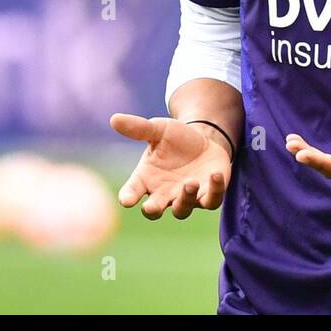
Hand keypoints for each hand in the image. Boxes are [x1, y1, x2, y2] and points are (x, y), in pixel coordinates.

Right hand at [109, 113, 231, 219]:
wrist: (203, 140)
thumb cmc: (175, 138)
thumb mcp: (157, 129)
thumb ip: (138, 128)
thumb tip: (114, 119)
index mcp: (145, 180)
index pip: (131, 193)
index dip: (128, 197)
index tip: (126, 200)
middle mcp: (163, 193)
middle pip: (154, 211)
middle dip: (153, 210)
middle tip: (152, 207)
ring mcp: (186, 197)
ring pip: (183, 209)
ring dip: (185, 199)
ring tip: (190, 183)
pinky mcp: (208, 195)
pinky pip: (211, 200)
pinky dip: (215, 190)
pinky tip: (215, 175)